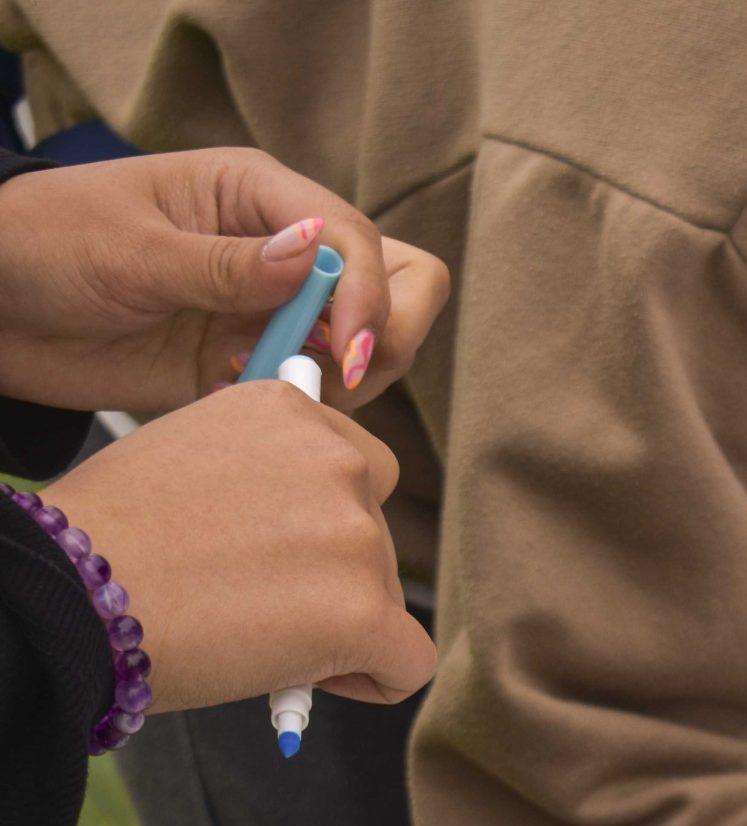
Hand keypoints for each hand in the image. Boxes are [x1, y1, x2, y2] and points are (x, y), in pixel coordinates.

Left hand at [0, 148, 449, 413]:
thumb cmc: (43, 245)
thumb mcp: (129, 249)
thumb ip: (224, 262)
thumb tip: (315, 253)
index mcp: (257, 193)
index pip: (358, 237)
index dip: (367, 295)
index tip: (347, 352)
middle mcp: (282, 249)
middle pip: (399, 283)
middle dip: (388, 332)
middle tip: (338, 372)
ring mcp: (273, 310)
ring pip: (372, 345)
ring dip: (347, 376)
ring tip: (275, 385)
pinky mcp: (253, 364)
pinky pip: (319, 392)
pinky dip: (307, 408)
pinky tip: (245, 400)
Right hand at [43, 381, 437, 712]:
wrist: (67, 595)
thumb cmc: (110, 541)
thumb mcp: (192, 459)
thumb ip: (264, 472)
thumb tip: (309, 518)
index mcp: (291, 410)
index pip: (357, 470)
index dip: (319, 523)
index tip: (265, 551)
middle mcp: (337, 460)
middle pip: (376, 537)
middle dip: (330, 578)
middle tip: (248, 602)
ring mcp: (355, 534)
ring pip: (385, 597)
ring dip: (336, 627)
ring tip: (247, 632)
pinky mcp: (363, 610)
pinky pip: (408, 662)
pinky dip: (371, 680)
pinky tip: (309, 679)